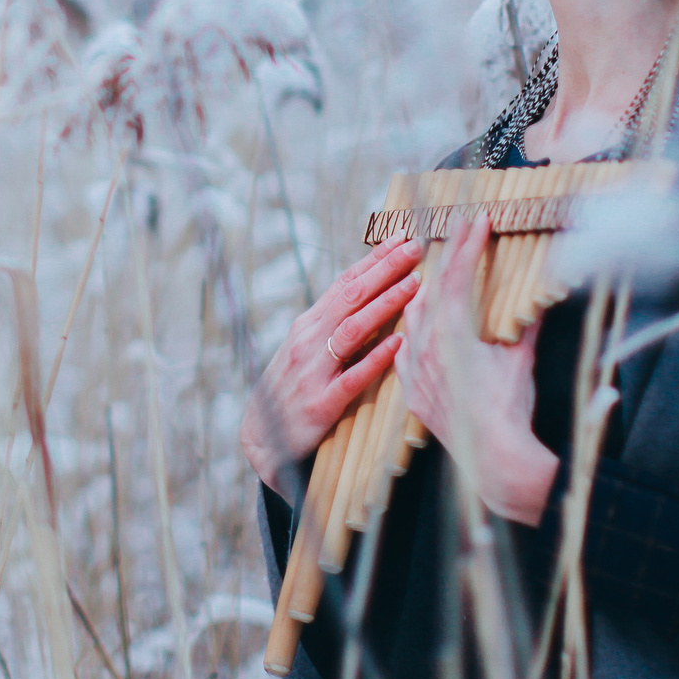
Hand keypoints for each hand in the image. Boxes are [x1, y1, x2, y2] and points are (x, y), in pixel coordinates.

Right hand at [242, 236, 422, 494]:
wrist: (263, 440)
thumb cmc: (293, 390)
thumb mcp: (307, 350)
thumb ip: (334, 324)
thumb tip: (371, 293)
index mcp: (308, 325)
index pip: (344, 283)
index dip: (373, 259)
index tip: (401, 237)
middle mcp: (307, 340)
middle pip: (350, 297)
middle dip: (384, 270)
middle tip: (415, 249)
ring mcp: (313, 371)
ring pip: (352, 329)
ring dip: (384, 304)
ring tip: (413, 285)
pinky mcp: (320, 403)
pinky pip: (353, 376)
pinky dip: (376, 357)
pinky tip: (399, 343)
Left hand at [398, 215, 560, 525]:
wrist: (495, 457)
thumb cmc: (511, 407)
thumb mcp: (522, 358)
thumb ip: (527, 323)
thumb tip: (541, 296)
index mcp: (452, 333)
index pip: (458, 277)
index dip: (469, 246)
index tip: (476, 220)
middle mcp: (425, 347)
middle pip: (431, 291)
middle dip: (445, 261)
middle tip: (456, 234)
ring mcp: (414, 370)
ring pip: (411, 319)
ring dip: (424, 294)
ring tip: (434, 275)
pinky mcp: (411, 392)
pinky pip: (403, 352)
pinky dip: (411, 333)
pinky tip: (416, 326)